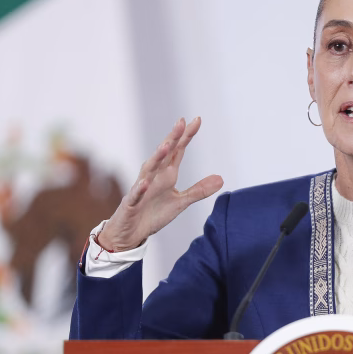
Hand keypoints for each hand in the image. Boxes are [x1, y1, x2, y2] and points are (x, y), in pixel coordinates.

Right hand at [99, 117, 223, 250]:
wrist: (131, 233)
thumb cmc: (153, 214)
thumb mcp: (181, 202)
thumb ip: (199, 190)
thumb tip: (221, 179)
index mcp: (167, 174)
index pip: (178, 151)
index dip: (186, 136)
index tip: (197, 120)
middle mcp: (154, 176)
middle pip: (164, 154)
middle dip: (172, 138)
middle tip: (181, 122)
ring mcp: (141, 189)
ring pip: (148, 170)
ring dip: (156, 158)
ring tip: (166, 145)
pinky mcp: (131, 204)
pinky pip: (135, 195)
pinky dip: (140, 189)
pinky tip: (145, 183)